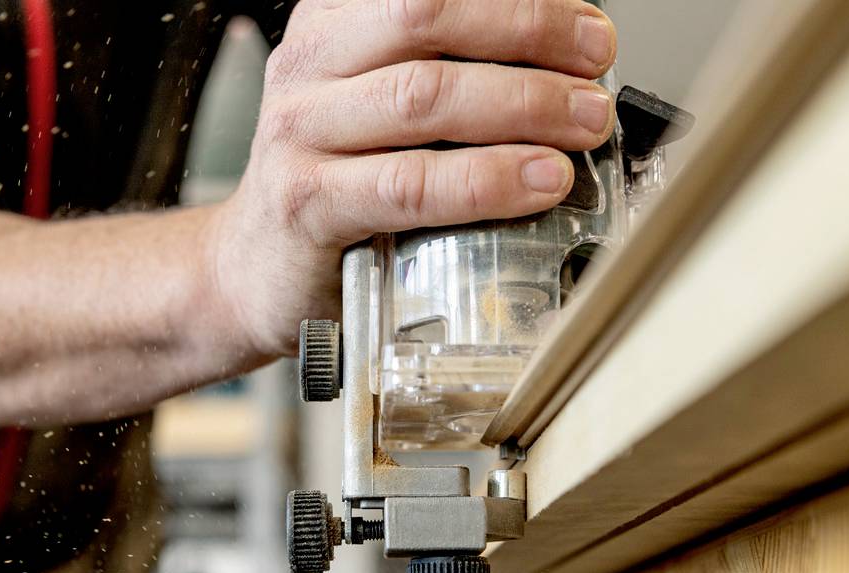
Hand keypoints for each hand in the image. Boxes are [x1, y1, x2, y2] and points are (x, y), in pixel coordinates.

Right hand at [211, 0, 617, 355]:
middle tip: (594, 73)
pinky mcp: (309, 203)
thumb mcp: (380, 113)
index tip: (587, 29)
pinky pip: (408, 184)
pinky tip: (536, 183)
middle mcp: (311, 67)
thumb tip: (562, 79)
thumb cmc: (333, 189)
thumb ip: (449, 85)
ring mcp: (302, 133)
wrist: (254, 269)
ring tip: (583, 126)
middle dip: (529, 35)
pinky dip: (483, 182)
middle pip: (428, 19)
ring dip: (521, 105)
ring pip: (423, 97)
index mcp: (333, 28)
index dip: (518, 2)